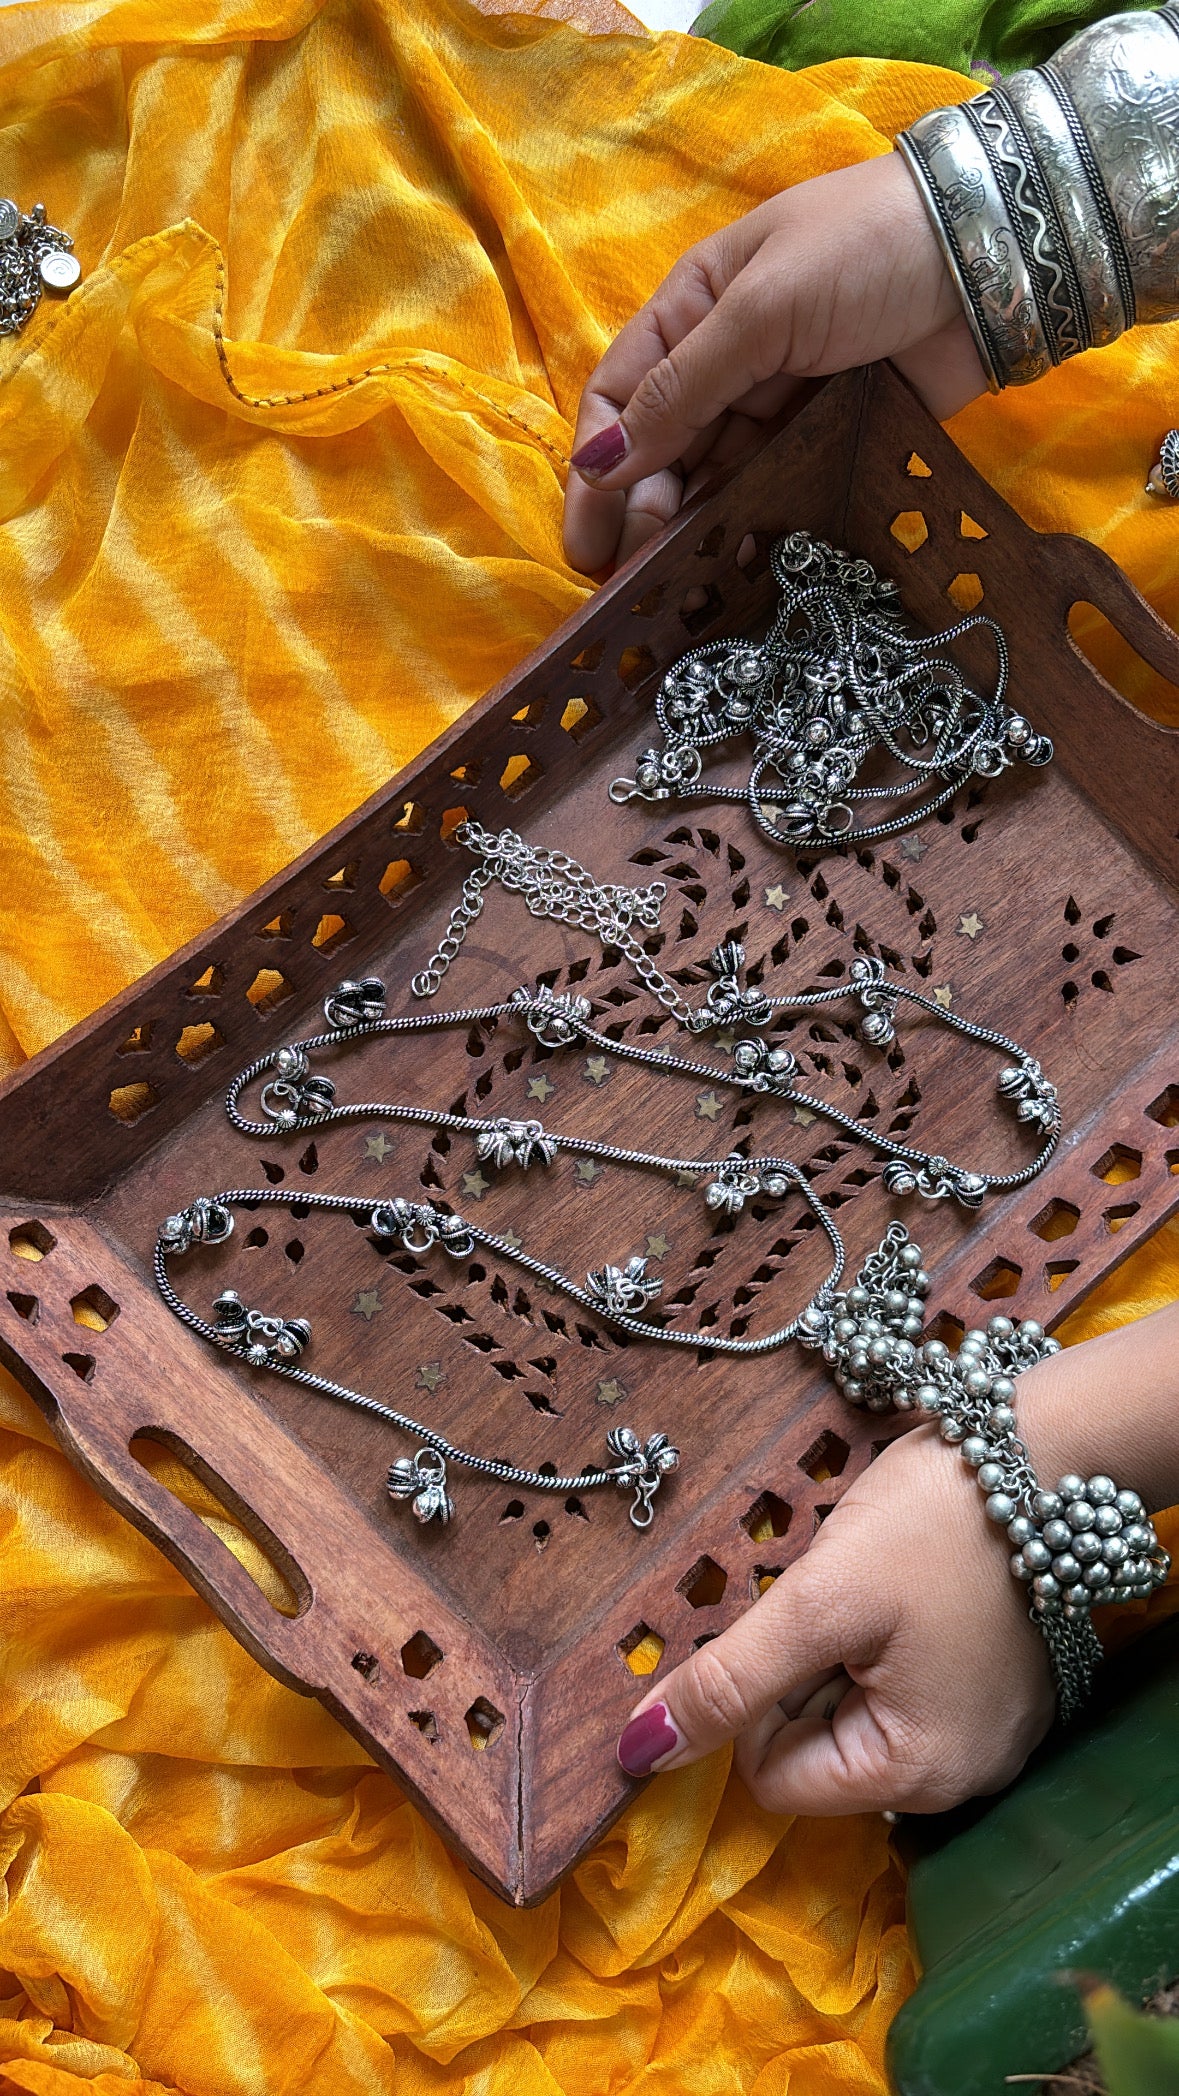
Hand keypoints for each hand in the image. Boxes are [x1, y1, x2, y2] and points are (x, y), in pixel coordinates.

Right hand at [563, 153, 987, 576]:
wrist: (989, 253)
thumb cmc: (863, 250)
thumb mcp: (760, 309)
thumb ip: (682, 390)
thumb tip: (600, 465)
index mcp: (693, 307)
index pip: (619, 395)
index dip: (596, 468)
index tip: (588, 538)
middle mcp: (726, 358)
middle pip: (661, 448)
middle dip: (638, 512)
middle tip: (630, 577)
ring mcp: (778, 402)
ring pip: (713, 476)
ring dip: (687, 529)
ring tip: (670, 586)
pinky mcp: (828, 437)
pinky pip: (774, 489)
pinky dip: (747, 524)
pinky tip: (730, 564)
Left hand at [617, 1301, 1178, 1813]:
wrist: (1051, 1449)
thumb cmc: (936, 1523)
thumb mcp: (818, 1599)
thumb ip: (728, 1680)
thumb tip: (639, 1752)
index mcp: (916, 1775)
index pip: (774, 1779)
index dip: (752, 1702)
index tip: (784, 1622)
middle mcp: (960, 1776)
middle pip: (816, 1747)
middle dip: (799, 1668)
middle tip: (829, 1592)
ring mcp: (985, 1729)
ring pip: (853, 1706)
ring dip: (835, 1647)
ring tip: (869, 1580)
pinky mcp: (996, 1683)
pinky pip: (902, 1680)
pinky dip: (878, 1634)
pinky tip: (900, 1580)